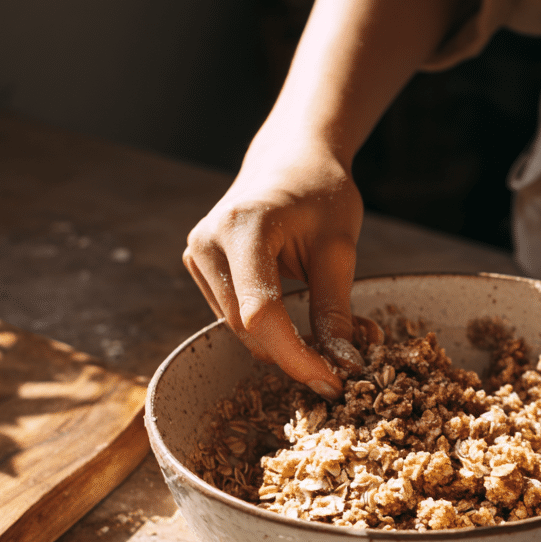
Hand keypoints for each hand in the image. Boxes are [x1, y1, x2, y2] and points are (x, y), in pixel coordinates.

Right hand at [183, 138, 363, 398]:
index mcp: (243, 227)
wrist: (292, 160)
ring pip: (237, 329)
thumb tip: (343, 365)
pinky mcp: (199, 266)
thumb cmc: (320, 194)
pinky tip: (296, 322)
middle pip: (246, 327)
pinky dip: (267, 330)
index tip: (331, 381)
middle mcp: (207, 242)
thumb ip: (335, 309)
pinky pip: (232, 315)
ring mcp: (197, 254)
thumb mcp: (338, 249)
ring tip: (326, 339)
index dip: (295, 355)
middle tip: (338, 368)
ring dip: (281, 345)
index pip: (261, 312)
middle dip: (293, 354)